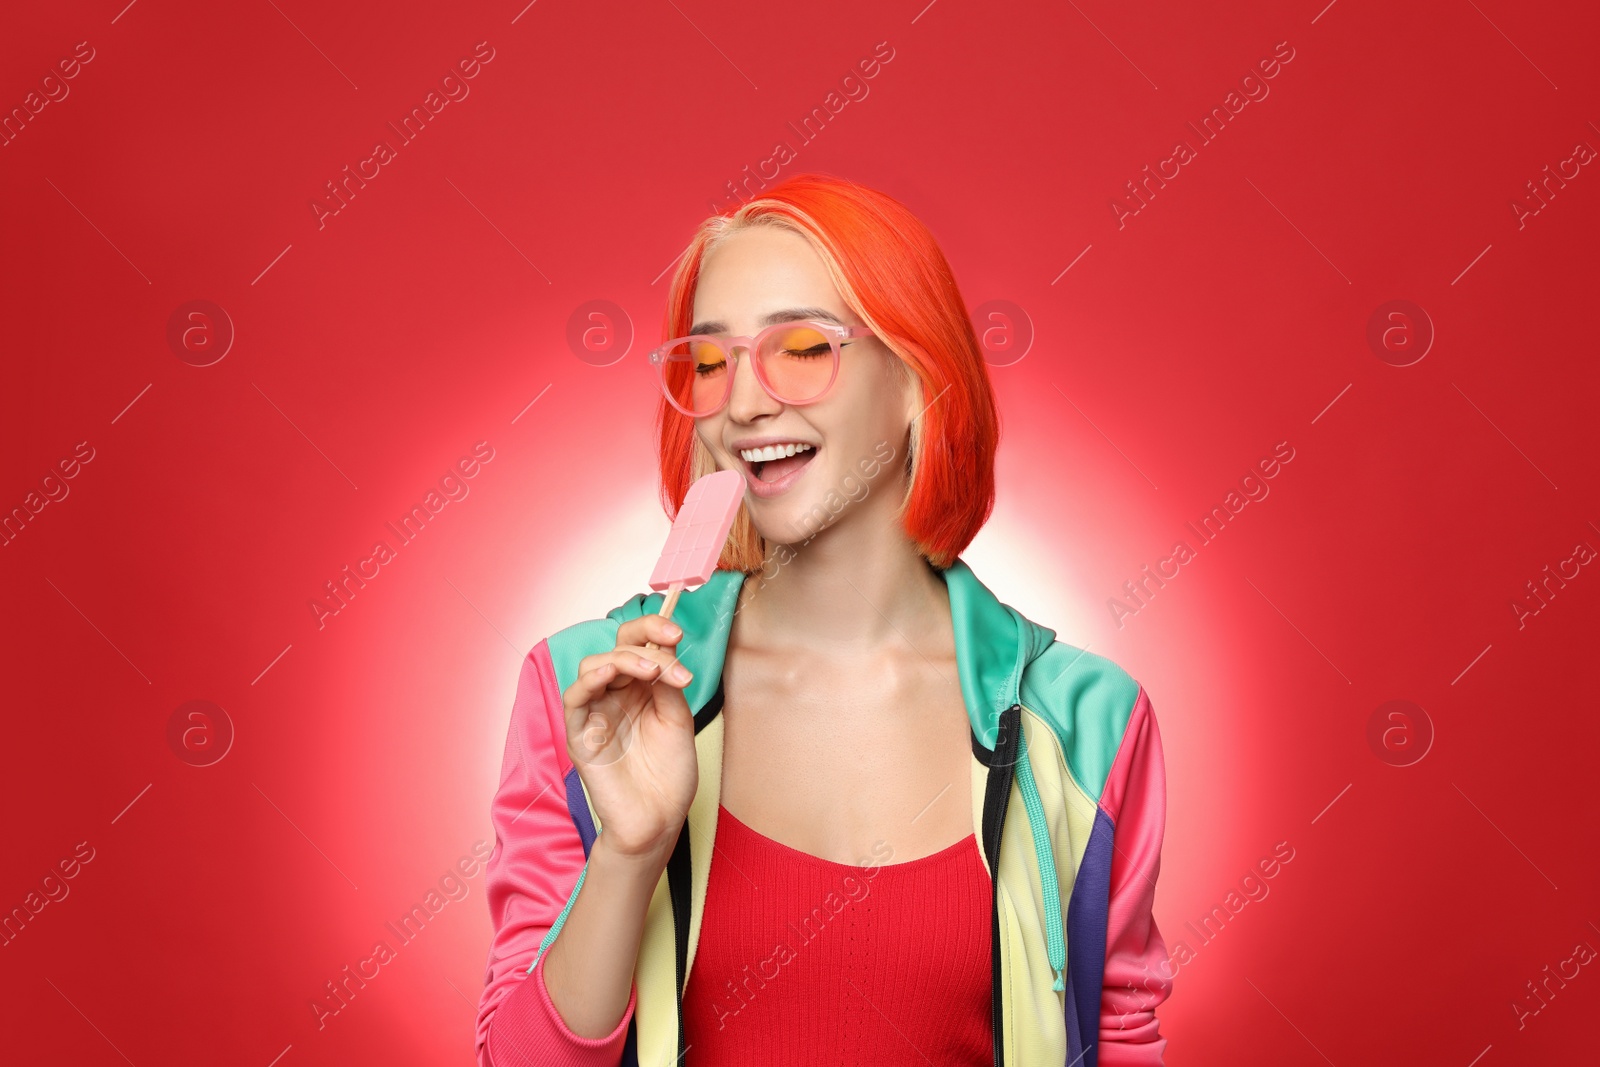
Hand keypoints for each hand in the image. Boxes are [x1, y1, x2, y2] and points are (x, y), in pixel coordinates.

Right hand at [561, 613, 697, 861]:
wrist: (659, 819)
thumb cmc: (669, 775)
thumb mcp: (677, 720)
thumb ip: (667, 684)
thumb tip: (662, 650)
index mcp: (640, 688)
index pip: (639, 644)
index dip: (654, 629)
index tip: (678, 633)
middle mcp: (616, 695)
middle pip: (617, 647)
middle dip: (644, 638)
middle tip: (671, 647)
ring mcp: (596, 713)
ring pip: (593, 666)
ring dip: (623, 658)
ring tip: (652, 671)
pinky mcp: (580, 734)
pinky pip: (574, 698)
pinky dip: (589, 680)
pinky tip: (609, 674)